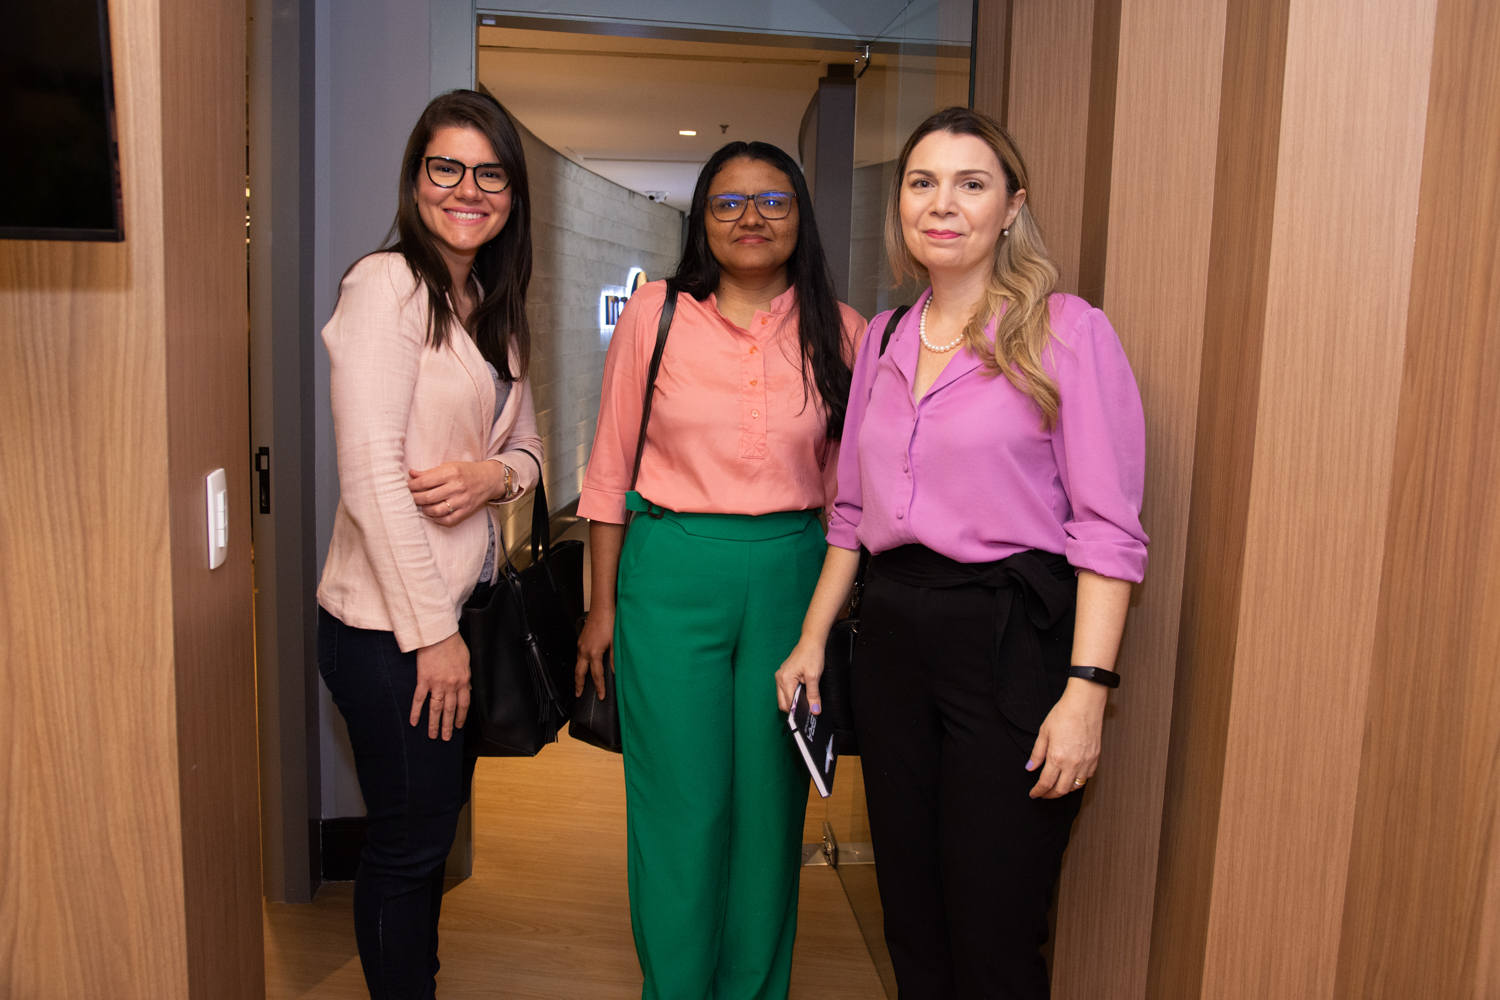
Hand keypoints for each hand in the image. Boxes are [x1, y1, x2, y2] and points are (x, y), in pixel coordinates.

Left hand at [408, 461, 506, 526]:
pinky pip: (448, 520)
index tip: (406, 487)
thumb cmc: (466, 471)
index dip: (411, 486)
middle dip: (414, 498)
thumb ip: (430, 472)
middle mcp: (456, 487)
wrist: (489, 479)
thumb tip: (411, 474)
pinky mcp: (466, 510)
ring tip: (422, 506)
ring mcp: (461, 500)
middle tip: (409, 498)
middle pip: (428, 497)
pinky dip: (437, 519)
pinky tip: (434, 514)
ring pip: (436, 510)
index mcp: (451, 473)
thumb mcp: (449, 466)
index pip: (424, 482)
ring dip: (425, 510)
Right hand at [413, 631, 470, 739]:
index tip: (458, 726)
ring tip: (432, 735)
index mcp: (463, 680)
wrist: (439, 634)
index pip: (463, 704)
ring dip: (434, 724)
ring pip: (435, 709)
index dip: (460, 716)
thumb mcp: (466, 660)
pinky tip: (414, 722)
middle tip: (445, 738)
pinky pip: (419, 699)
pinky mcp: (423, 680)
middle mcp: (451, 685)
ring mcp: (436, 684)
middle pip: (449, 710)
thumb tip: (466, 688)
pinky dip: (416, 712)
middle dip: (448, 726)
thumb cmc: (453, 644)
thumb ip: (465, 676)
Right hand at [575, 605, 614, 700]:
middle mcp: (584, 650)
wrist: (602, 607)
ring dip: (578, 674)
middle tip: (579, 694)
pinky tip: (584, 665)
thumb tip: (614, 671)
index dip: (599, 687)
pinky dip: (580, 664)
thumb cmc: (609, 622)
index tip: (601, 696)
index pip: (596, 675)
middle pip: (579, 673)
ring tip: (580, 683)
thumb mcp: (615, 642)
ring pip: (577, 664)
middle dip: (579, 685)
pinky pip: (578, 656)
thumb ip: (614, 658)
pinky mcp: (581, 640)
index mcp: (593, 653)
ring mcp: (581, 645)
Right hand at [775, 637, 825, 714]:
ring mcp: (780, 676)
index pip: (788, 703)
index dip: (797, 712)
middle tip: (807, 711)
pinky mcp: (783, 675)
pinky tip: (801, 694)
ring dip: (792, 702)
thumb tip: (815, 711)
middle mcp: (779, 679)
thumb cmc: (812, 655)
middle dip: (793, 709)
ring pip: (783, 698)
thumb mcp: (814, 676)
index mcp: (785, 679)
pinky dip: (791, 695)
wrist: (810, 641)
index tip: (807, 717)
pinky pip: (784, 690)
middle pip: (782, 703)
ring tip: (805, 702)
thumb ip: (813, 695)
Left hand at [1026, 678, 1106, 797]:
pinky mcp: (1095, 758)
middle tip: (1043, 794)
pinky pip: (1086, 777)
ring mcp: (1085, 762)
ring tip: (1056, 788)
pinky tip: (1071, 777)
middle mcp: (1072, 764)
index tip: (1034, 794)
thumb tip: (1030, 767)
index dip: (1038, 791)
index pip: (1046, 783)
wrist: (1084, 704)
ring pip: (1075, 787)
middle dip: (1050, 795)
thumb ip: (1037, 753)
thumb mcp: (1044, 733)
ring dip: (1064, 790)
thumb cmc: (1064, 714)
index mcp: (1057, 757)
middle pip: (1061, 790)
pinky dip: (1077, 782)